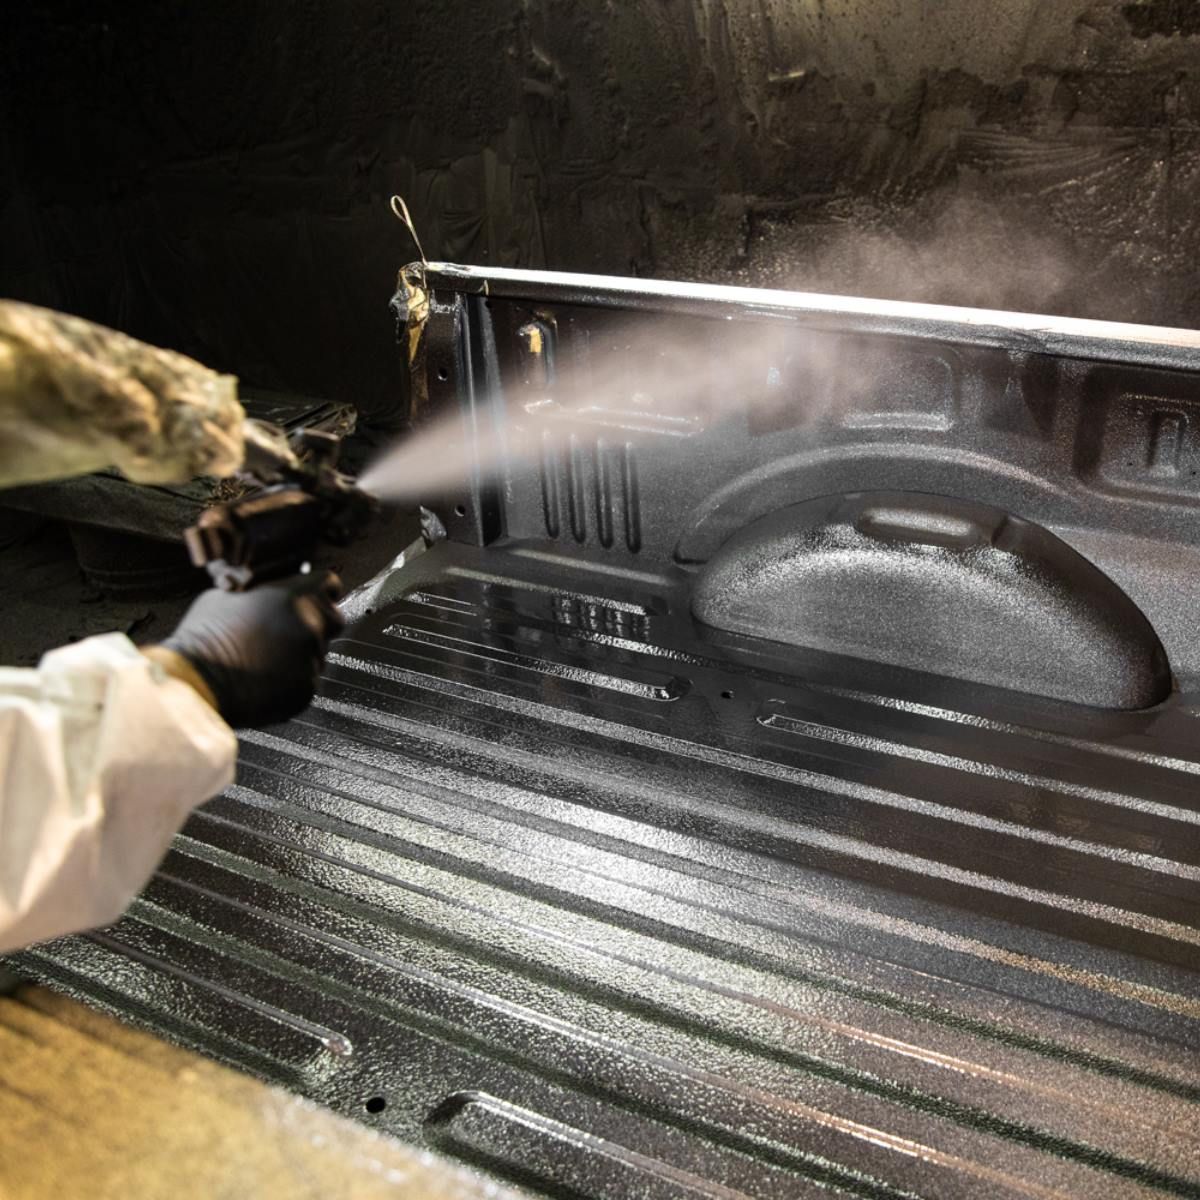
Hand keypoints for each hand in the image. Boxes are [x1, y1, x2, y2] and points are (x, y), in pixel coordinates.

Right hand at [156, 573, 344, 727]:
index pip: (330, 585)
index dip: (322, 592)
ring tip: (264, 658)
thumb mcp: (229, 595)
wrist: (196, 681)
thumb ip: (264, 593)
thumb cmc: (205, 637)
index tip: (316, 598)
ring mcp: (311, 659)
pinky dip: (292, 680)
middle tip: (285, 632)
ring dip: (301, 654)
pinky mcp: (306, 689)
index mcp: (294, 596)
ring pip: (318, 653)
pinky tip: (265, 678)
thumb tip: (270, 594)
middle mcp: (309, 625)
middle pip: (333, 620)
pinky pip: (307, 680)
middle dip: (316, 624)